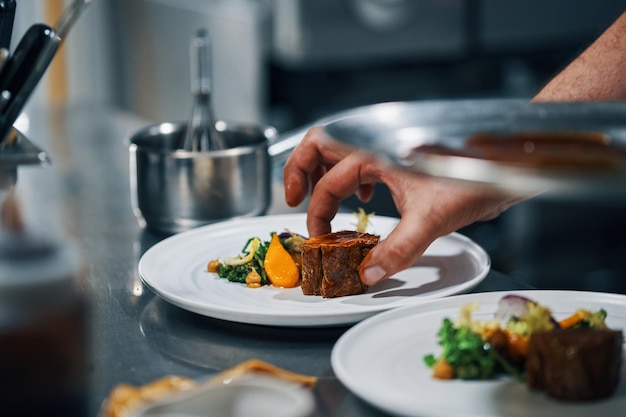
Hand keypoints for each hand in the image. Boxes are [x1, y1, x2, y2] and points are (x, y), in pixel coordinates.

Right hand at [283, 126, 523, 285]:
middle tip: (292, 196)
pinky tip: (363, 201)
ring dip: (323, 171)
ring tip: (315, 196)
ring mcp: (388, 149)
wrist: (508, 163)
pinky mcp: (402, 160)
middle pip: (320, 144)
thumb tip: (368, 275)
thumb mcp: (431, 218)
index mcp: (374, 152)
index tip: (318, 236)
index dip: (317, 211)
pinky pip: (364, 163)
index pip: (328, 181)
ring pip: (340, 151)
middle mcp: (376, 145)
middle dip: (299, 168)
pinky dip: (353, 180)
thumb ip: (397, 249)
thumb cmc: (475, 176)